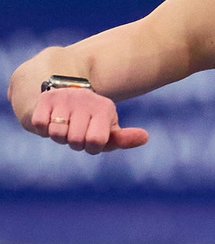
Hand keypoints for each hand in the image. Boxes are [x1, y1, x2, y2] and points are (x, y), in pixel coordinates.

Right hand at [24, 84, 145, 152]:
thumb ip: (124, 139)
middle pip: (75, 140)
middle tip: (76, 133)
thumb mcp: (108, 130)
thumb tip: (145, 137)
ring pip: (57, 134)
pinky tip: (51, 121)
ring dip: (58, 137)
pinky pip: (40, 125)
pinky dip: (43, 130)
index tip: (92, 140)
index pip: (96, 141)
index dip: (92, 148)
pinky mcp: (45, 99)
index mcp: (104, 108)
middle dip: (75, 144)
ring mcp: (64, 98)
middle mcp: (86, 99)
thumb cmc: (90, 121)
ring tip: (65, 127)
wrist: (65, 95)